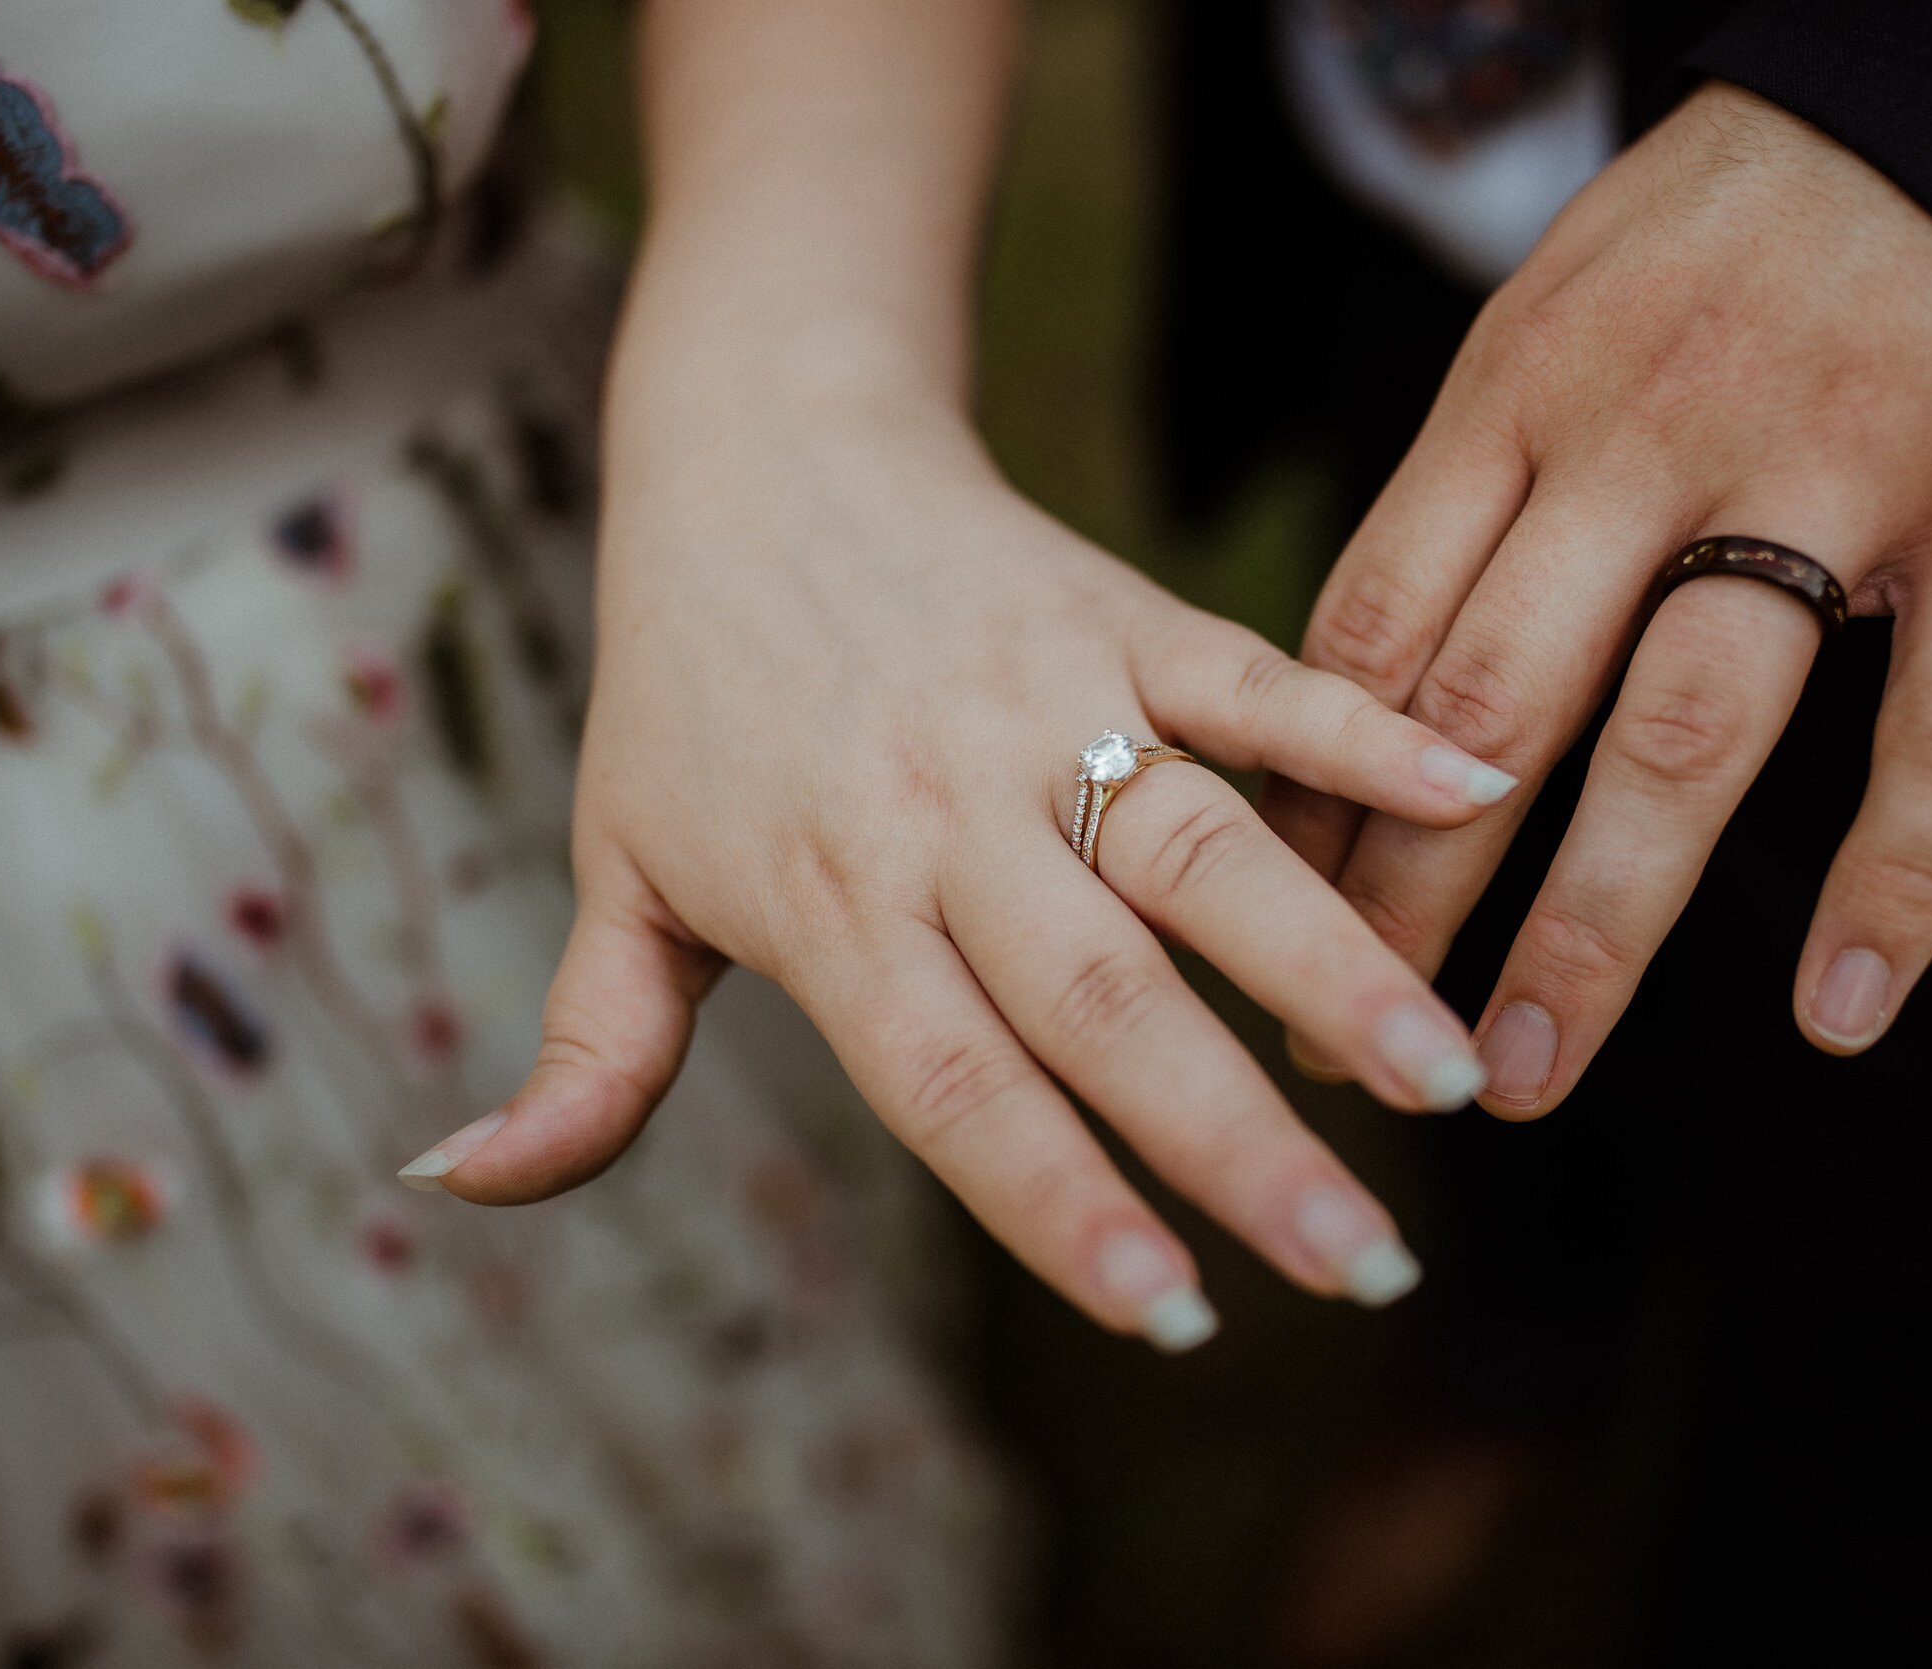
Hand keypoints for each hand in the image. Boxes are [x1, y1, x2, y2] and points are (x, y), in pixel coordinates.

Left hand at [408, 389, 1514, 1347]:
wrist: (759, 447)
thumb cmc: (684, 686)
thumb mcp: (613, 867)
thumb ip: (583, 1050)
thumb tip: (457, 1186)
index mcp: (830, 898)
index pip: (955, 1083)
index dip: (1063, 1206)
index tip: (1178, 1322)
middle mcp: (946, 813)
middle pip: (1102, 997)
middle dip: (1236, 1142)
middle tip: (1365, 1268)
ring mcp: (1048, 705)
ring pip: (1202, 852)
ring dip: (1330, 964)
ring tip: (1451, 1079)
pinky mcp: (1125, 614)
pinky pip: (1253, 679)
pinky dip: (1357, 734)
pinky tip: (1474, 793)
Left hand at [1266, 81, 1931, 1114]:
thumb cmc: (1724, 242)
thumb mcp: (1554, 323)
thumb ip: (1473, 500)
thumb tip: (1351, 714)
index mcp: (1519, 387)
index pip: (1375, 631)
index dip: (1310, 802)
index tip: (1269, 933)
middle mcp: (1653, 431)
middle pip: (1489, 708)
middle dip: (1404, 901)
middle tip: (1352, 1050)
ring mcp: (1835, 467)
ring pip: (1684, 737)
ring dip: (1591, 929)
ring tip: (1518, 1074)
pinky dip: (1898, 881)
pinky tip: (1838, 1016)